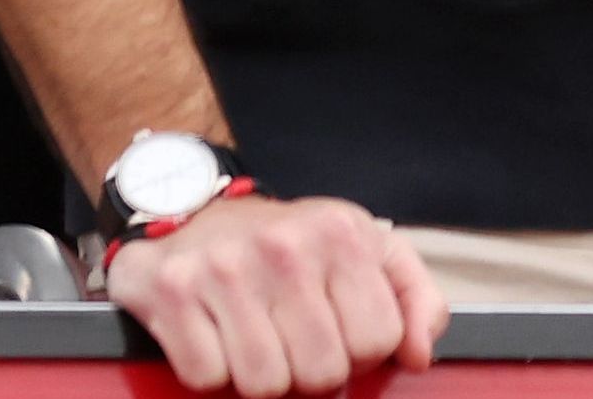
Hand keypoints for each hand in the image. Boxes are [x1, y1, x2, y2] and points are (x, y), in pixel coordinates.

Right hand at [103, 192, 447, 397]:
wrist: (200, 211)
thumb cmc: (291, 243)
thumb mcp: (367, 251)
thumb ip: (413, 299)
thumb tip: (420, 355)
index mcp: (341, 234)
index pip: (377, 341)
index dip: (360, 352)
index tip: (339, 331)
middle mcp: (284, 246)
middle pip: (321, 371)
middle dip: (310, 371)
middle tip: (294, 340)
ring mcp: (224, 268)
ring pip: (264, 384)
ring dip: (261, 375)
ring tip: (257, 337)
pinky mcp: (171, 291)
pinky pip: (207, 377)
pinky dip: (212, 370)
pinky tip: (217, 335)